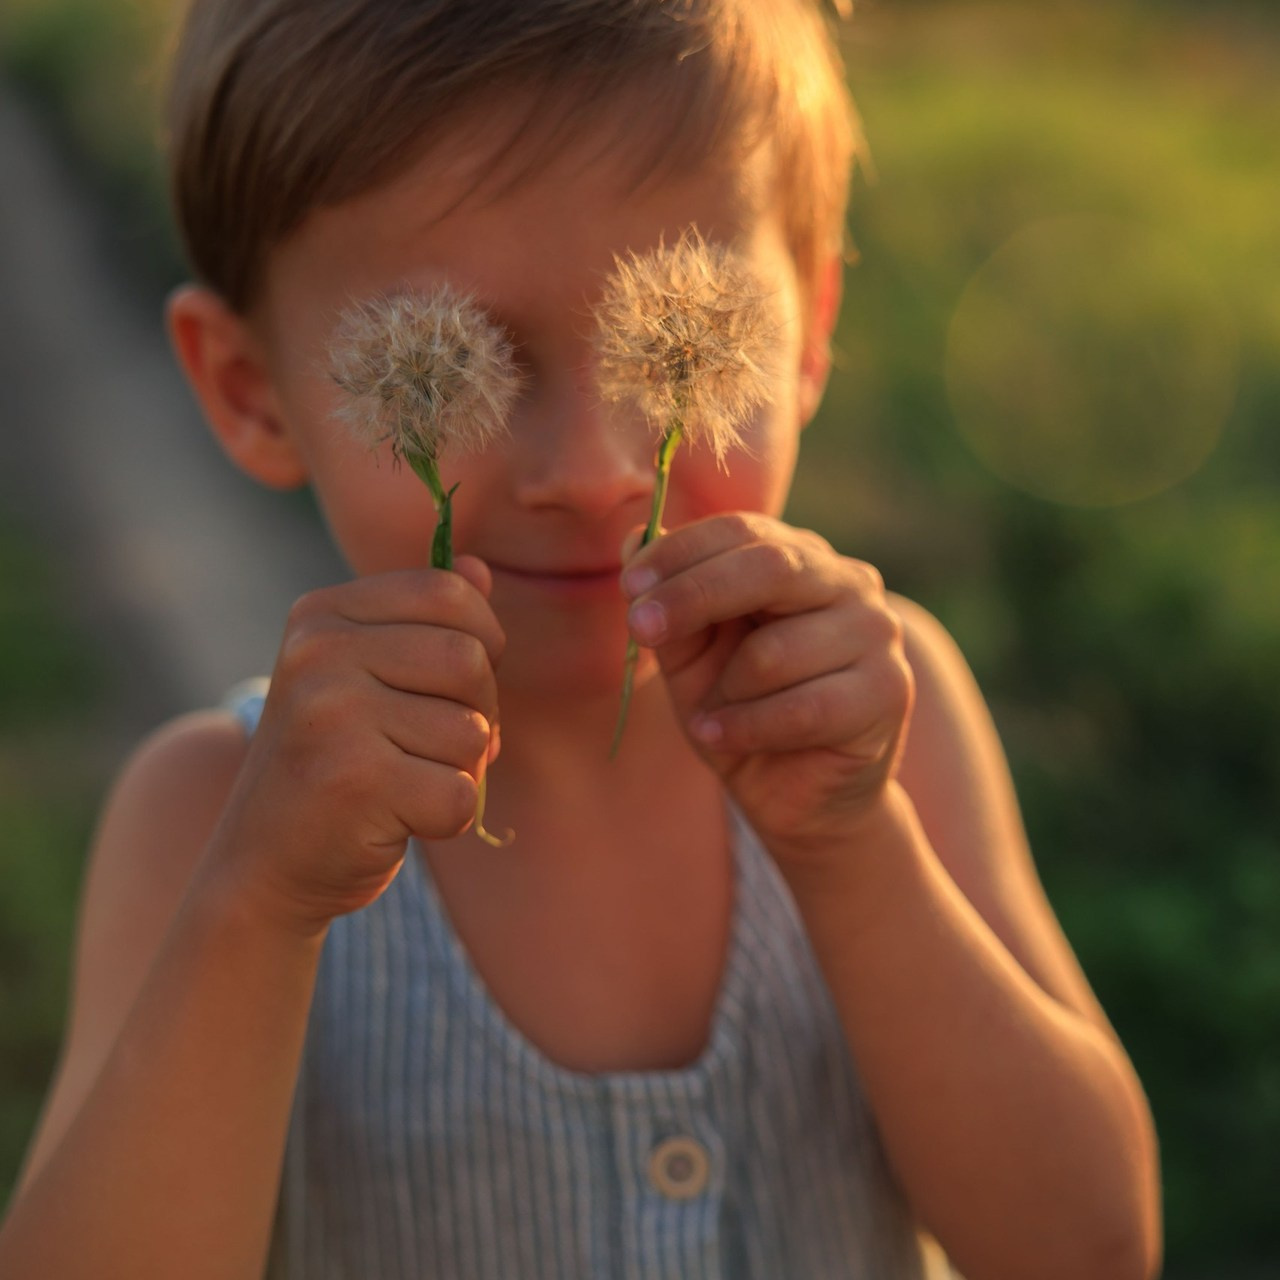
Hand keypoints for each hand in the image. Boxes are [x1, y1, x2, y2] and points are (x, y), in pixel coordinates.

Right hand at [210, 560, 503, 931]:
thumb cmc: (334, 767)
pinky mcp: (353, 783)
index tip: (454, 688)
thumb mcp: (366, 680)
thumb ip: (424, 624)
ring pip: (470, 733)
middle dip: (478, 712)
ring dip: (458, 771)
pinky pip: (461, 795)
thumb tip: (477, 568)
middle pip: (469, 658)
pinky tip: (395, 821)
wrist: (263, 868)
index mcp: (322, 615)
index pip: (449, 592)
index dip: (481, 643)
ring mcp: (330, 716)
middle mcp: (318, 654)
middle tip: (436, 748)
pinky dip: (447, 820)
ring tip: (402, 784)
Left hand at [621, 513, 912, 865]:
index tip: (629, 584)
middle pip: (769, 567)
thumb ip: (669, 604)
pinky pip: (801, 708)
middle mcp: (848, 582)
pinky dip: (746, 728)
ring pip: (775, 652)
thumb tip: (632, 540)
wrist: (797, 796)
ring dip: (725, 693)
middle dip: (695, 595)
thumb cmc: (741, 712)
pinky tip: (724, 736)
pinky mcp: (889, 692)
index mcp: (799, 557)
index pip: (741, 531)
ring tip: (717, 717)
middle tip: (641, 627)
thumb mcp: (691, 657)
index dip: (681, 552)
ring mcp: (876, 634)